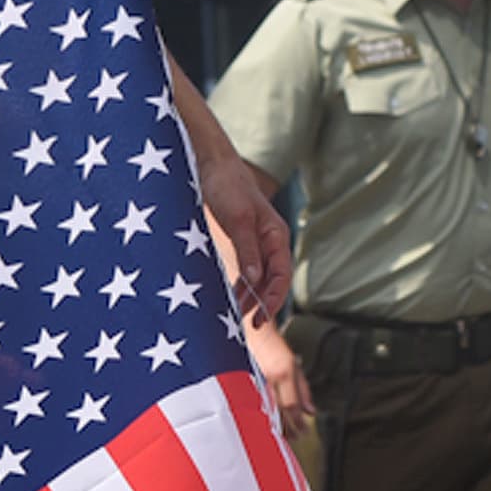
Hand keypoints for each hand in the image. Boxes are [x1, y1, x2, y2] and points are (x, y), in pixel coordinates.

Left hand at [197, 146, 291, 322]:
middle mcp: (268, 240)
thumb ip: (248, 248)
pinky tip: (227, 295)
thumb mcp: (238, 219)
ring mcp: (252, 240)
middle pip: (270, 279)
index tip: (260, 318)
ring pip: (256, 275)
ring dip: (247, 295)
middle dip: (261, 303)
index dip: (273, 299)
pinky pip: (243, 266)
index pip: (280, 275)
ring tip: (234, 315)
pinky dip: (237, 282)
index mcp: (276, 235)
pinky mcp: (236, 239)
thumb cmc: (228, 187)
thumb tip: (255, 279)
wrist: (210, 164)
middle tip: (247, 326)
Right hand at [248, 316, 312, 439]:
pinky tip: (263, 424)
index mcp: (282, 372)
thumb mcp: (294, 365)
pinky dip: (260, 416)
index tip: (304, 433)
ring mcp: (252, 380)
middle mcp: (267, 378)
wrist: (248, 331)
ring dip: (274, 425)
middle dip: (288, 428)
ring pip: (263, 410)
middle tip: (296, 439)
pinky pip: (251, 404)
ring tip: (282, 437)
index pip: (291, 405)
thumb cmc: (272, 347)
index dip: (298, 422)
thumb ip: (303, 389)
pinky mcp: (240, 382)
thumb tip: (311, 412)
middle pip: (277, 412)